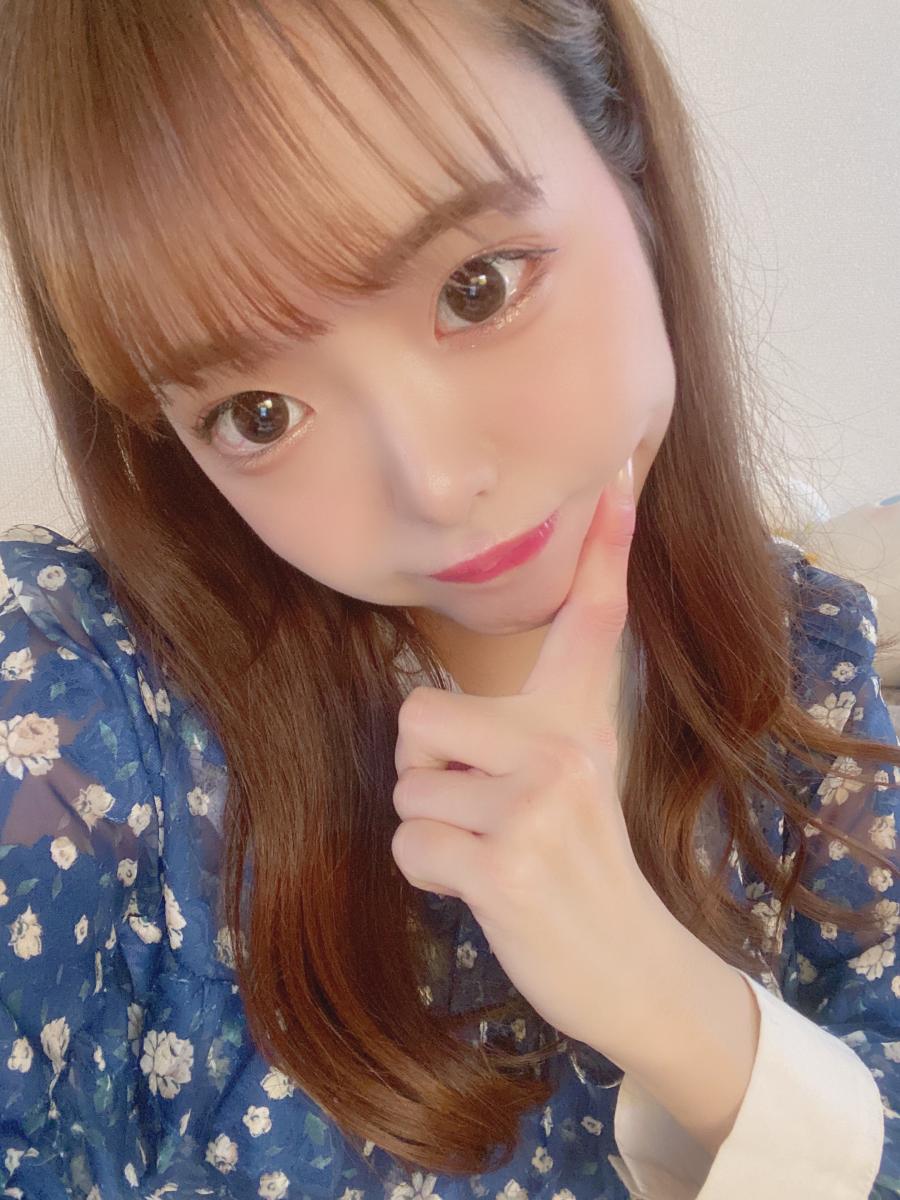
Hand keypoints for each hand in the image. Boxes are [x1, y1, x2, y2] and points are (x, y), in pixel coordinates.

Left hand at [391, 456, 668, 1052]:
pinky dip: (429, 874)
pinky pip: (409, 844)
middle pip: (418, 716)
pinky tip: (484, 887)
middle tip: (485, 812)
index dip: (607, 549)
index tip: (620, 476)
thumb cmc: (580, 861)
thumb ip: (525, 726)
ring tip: (493, 852)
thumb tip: (430, 712)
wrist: (627, 964)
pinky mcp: (505, 864)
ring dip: (432, 829)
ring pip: (407, 788)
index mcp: (580, 717)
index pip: (593, 618)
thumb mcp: (577, 775)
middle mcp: (564, 746)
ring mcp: (536, 804)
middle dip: (427, 770)